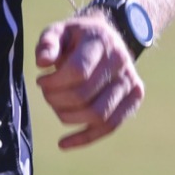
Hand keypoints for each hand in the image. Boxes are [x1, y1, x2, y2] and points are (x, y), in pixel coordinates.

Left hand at [33, 13, 145, 148]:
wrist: (107, 38)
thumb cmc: (76, 37)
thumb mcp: (59, 31)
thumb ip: (48, 43)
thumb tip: (43, 63)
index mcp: (102, 40)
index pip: (78, 71)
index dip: (54, 82)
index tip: (41, 81)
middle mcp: (121, 61)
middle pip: (85, 95)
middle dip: (57, 100)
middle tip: (46, 94)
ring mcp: (131, 82)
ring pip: (99, 115)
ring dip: (69, 117)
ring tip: (56, 106)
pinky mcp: (133, 99)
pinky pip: (110, 126)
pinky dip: (85, 138)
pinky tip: (64, 143)